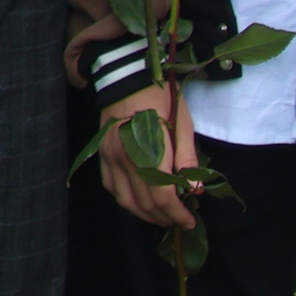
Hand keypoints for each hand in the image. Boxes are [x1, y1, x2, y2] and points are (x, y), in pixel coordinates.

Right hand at [97, 84, 199, 230]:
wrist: (127, 75)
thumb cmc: (160, 97)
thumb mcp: (182, 123)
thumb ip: (187, 158)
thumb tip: (193, 190)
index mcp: (149, 151)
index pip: (163, 197)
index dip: (177, 214)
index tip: (190, 220)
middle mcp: (125, 158)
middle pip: (145, 203)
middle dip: (164, 217)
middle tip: (180, 220)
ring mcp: (110, 156)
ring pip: (125, 200)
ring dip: (144, 214)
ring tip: (161, 216)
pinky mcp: (102, 153)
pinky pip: (111, 186)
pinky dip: (125, 200)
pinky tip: (139, 200)